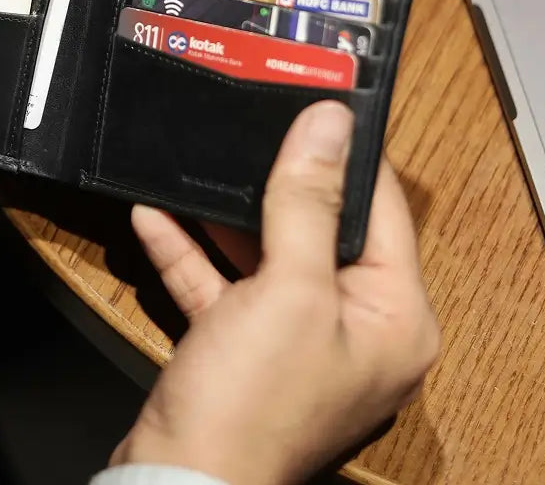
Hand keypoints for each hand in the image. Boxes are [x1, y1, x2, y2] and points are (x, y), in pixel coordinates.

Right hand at [114, 101, 439, 484]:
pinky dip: (190, 252)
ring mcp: (293, 338)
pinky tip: (151, 213)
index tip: (317, 98)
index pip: (382, 210)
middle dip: (278, 179)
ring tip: (199, 160)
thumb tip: (328, 120)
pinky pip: (221, 284)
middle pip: (319, 229)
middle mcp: (351, 326)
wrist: (177, 481)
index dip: (349, 153)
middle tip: (250, 119)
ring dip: (225, 214)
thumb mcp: (288, 287)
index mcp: (393, 316)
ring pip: (265, 255)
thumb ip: (307, 200)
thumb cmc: (254, 393)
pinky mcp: (242, 347)